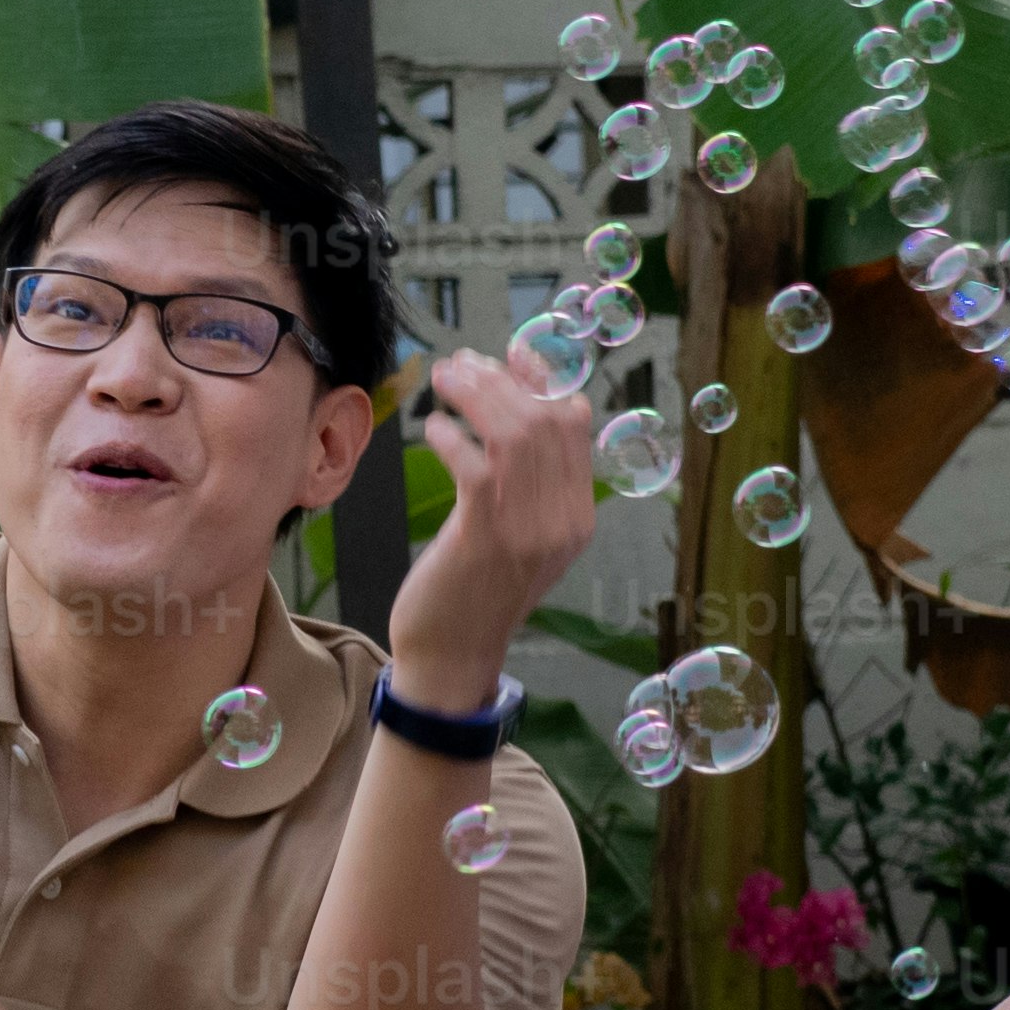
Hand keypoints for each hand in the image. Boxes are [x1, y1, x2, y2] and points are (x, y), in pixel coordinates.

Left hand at [387, 343, 596, 696]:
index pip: (575, 426)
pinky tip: (432, 428)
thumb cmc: (475, 586)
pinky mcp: (485, 538)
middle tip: (461, 362)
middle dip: (501, 379)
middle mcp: (561, 521)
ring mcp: (528, 531)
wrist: (453, 655)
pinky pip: (475, 466)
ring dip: (476, 395)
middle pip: (544, 422)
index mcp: (577, 516)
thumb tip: (525, 399)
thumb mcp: (517, 529)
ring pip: (514, 435)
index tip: (512, 353)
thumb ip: (527, 475)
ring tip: (444, 378)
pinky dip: (452, 436)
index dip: (544, 380)